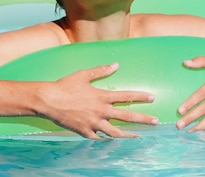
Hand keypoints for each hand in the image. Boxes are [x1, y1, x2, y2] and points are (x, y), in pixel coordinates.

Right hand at [36, 62, 157, 138]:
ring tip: (139, 136)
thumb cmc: (65, 85)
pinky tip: (114, 140)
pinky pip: (99, 138)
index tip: (152, 98)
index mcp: (102, 96)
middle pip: (127, 117)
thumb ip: (101, 71)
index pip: (126, 96)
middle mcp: (100, 111)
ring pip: (116, 132)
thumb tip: (116, 64)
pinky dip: (107, 139)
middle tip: (156, 121)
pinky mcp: (85, 132)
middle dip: (143, 119)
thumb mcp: (83, 75)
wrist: (48, 101)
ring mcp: (93, 123)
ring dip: (130, 134)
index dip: (140, 97)